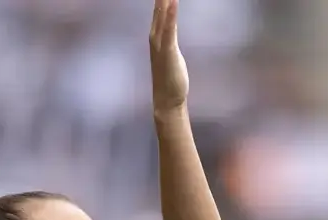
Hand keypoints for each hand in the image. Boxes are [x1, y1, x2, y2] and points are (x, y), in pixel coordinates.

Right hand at [150, 0, 188, 115]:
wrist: (167, 101)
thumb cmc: (171, 78)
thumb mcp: (172, 51)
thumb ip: (171, 33)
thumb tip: (172, 23)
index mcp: (158, 33)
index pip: (161, 4)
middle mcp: (155, 35)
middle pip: (159, 4)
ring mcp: (160, 43)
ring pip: (162, 12)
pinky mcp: (167, 51)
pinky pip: (169, 29)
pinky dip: (170, 14)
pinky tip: (172, 0)